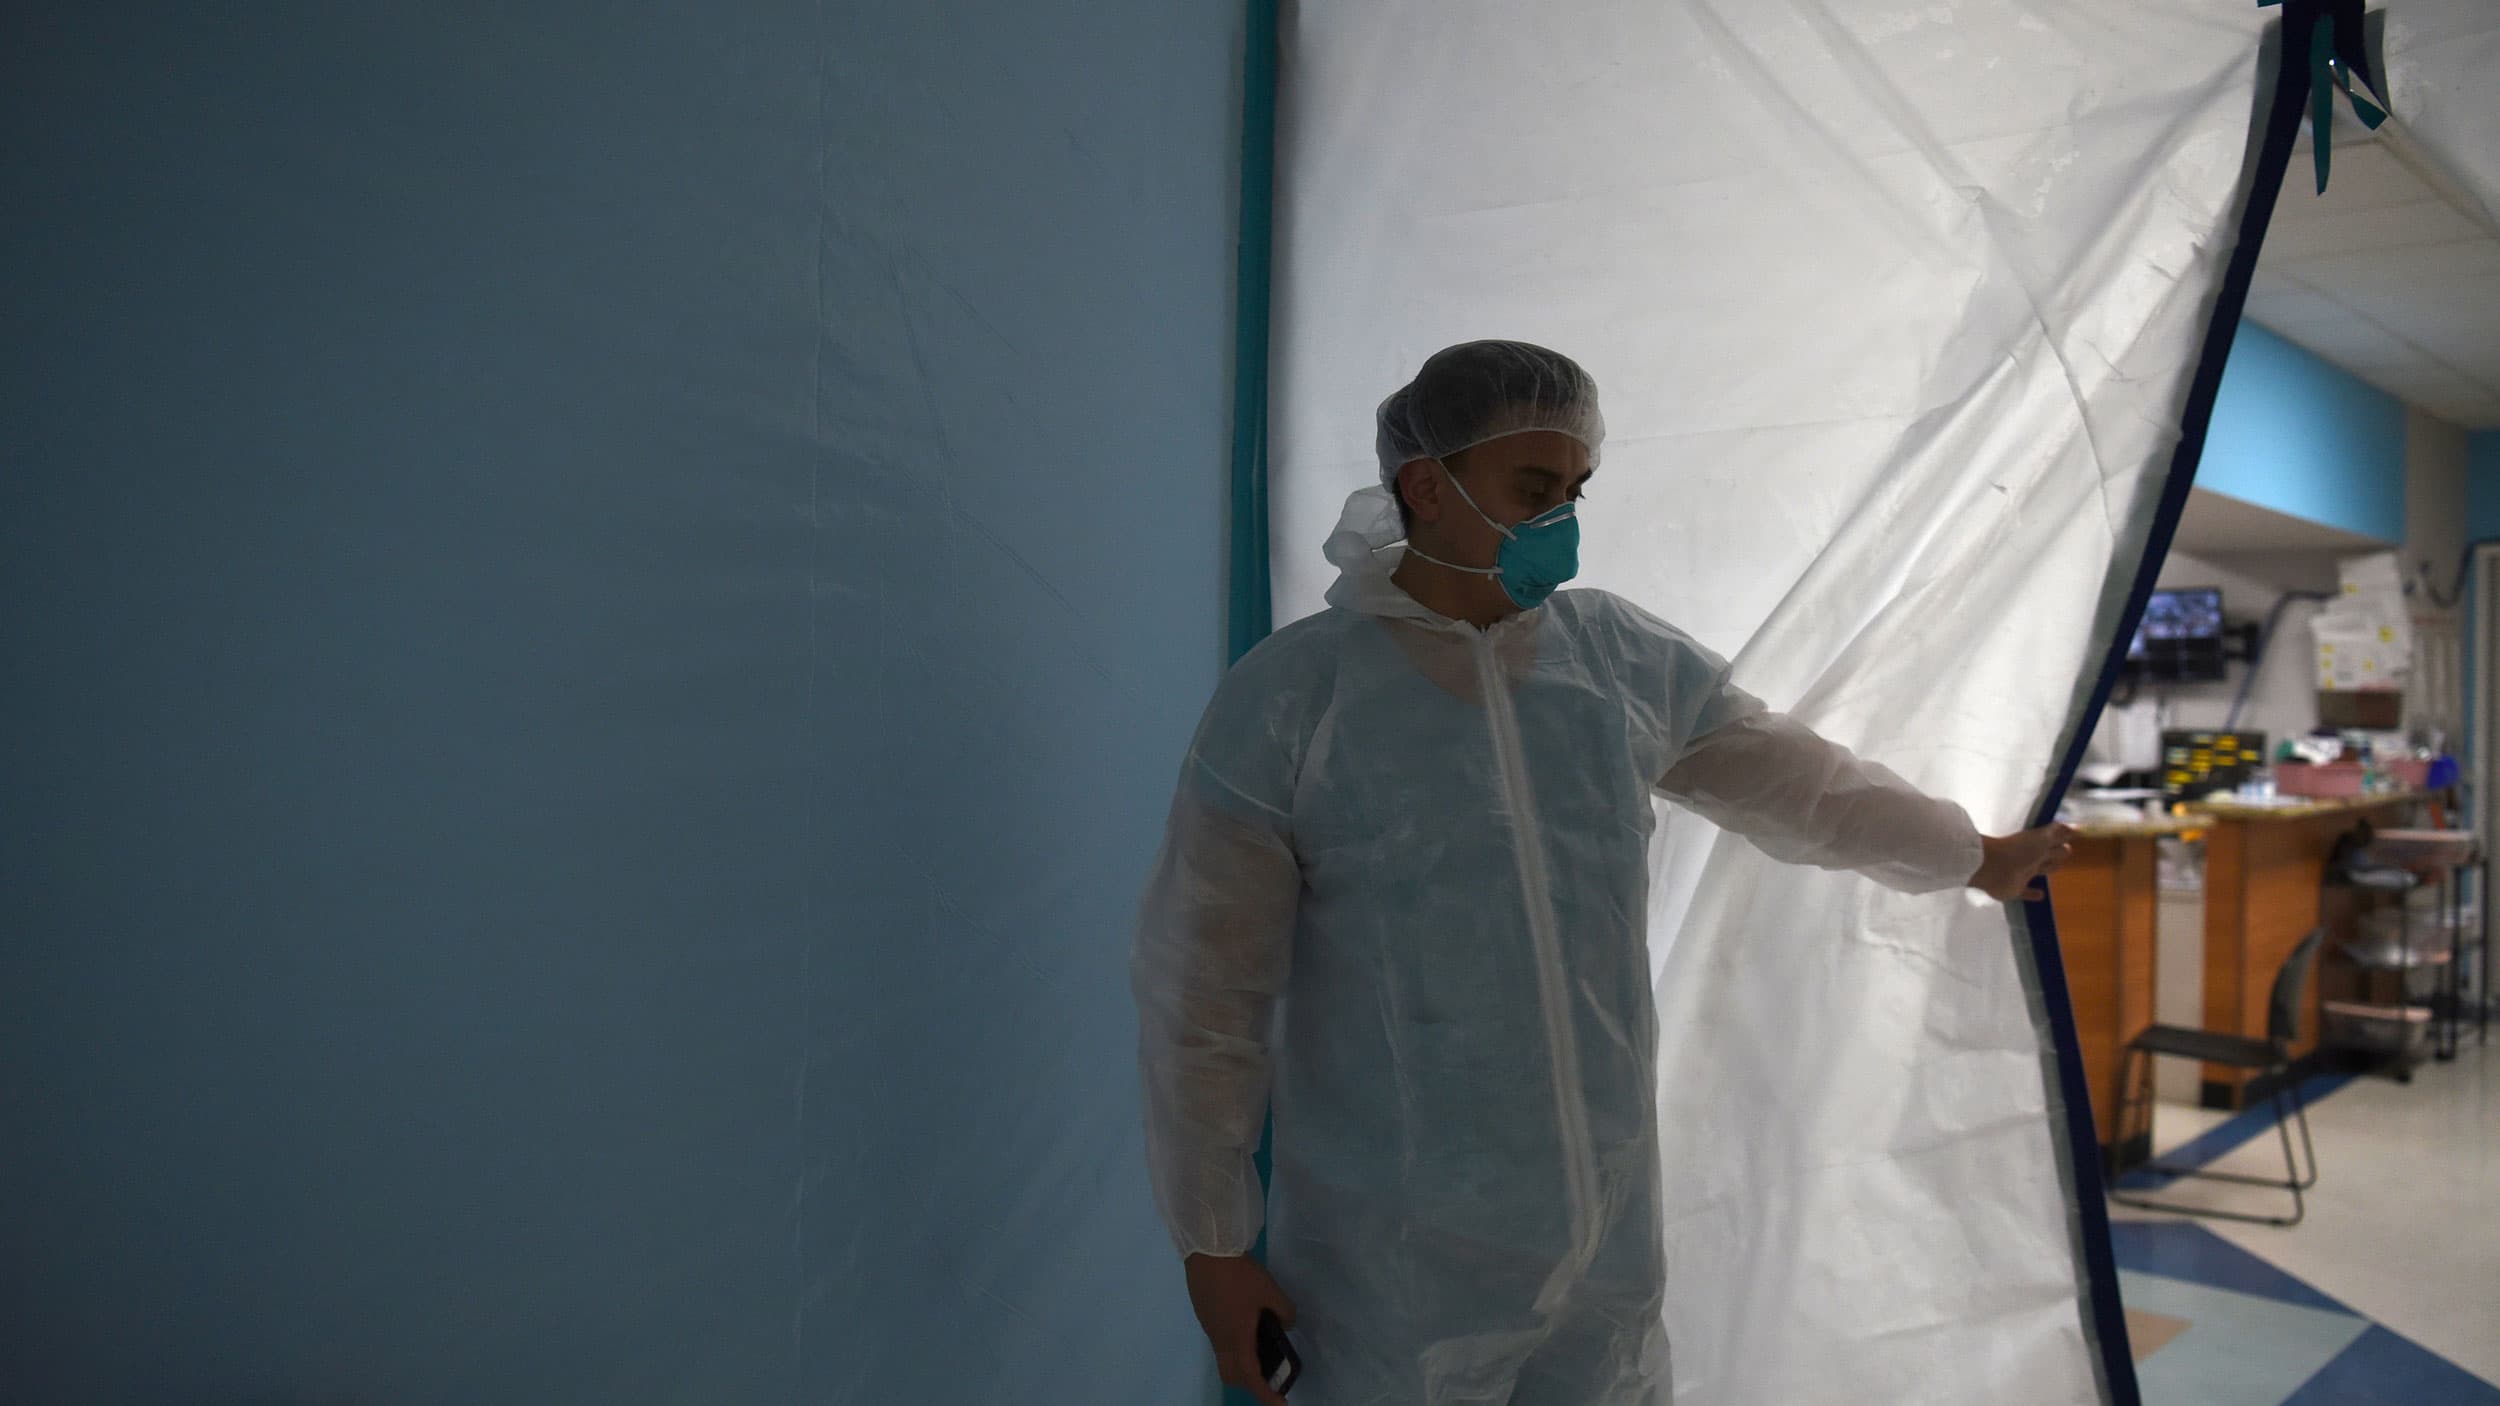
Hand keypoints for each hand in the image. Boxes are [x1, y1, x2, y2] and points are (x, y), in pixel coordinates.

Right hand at [1184, 1253, 1297, 1404]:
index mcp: (1237, 1339)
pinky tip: (1247, 1324)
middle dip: (1251, 1383)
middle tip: (1270, 1375)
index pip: (1251, 1378)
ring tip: (1261, 1349)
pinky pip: (1220, 1343)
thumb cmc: (1240, 1275)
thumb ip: (1285, 1312)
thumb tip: (1286, 1323)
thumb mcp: (1271, 1291)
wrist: (1208, 1251)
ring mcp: (1210, 1328)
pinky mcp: (1205, 1316)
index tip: (1280, 1404)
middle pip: (1232, 1375)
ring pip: (1224, 1359)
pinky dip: (1235, 1346)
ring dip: (1242, 1363)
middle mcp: (1221, 1340)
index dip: (1266, 1395)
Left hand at [1971, 823, 2076, 901]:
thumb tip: (2074, 827)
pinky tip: (2040, 895)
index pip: (2054, 841)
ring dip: (2047, 869)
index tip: (2071, 836)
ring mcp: (2022, 873)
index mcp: (2037, 844)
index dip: (2062, 838)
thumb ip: (2057, 833)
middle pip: (2048, 855)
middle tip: (2066, 851)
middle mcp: (2031, 858)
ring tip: (2054, 868)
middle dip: (2057, 853)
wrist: (1991, 865)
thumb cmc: (2018, 849)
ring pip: (2039, 871)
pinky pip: (2026, 892)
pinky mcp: (2015, 889)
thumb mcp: (2042, 838)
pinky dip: (2033, 894)